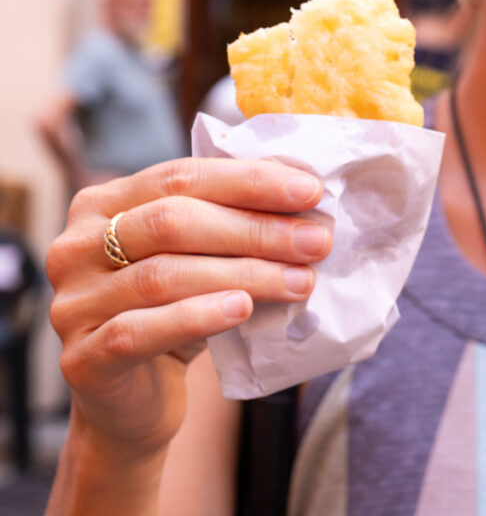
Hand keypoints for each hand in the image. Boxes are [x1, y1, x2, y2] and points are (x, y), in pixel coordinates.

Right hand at [46, 157, 330, 460]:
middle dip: (255, 229)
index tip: (310, 191)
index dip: (248, 181)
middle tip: (316, 241)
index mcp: (101, 203)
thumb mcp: (195, 257)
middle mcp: (75, 246)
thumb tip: (303, 196)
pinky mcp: (82, 359)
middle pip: (173, 222)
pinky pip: (141, 330)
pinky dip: (198, 316)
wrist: (134, 404)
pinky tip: (244, 308)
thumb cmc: (173, 313)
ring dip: (244, 274)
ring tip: (301, 280)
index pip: (180, 176)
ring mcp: (73, 302)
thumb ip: (226, 221)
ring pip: (165, 276)